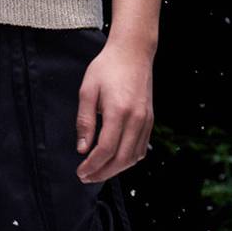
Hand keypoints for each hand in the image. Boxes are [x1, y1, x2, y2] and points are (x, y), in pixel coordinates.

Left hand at [74, 40, 153, 183]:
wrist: (133, 52)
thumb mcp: (87, 90)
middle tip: (86, 177)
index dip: (92, 165)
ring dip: (116, 169)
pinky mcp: (150, 120)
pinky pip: (142, 148)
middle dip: (102, 173)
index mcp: (119, 111)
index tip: (80, 171)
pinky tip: (115, 160)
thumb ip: (85, 121)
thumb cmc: (107, 68)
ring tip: (98, 172)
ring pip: (134, 157)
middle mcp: (136, 119)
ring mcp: (146, 120)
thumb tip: (82, 149)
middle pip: (121, 159)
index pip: (106, 149)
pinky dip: (128, 160)